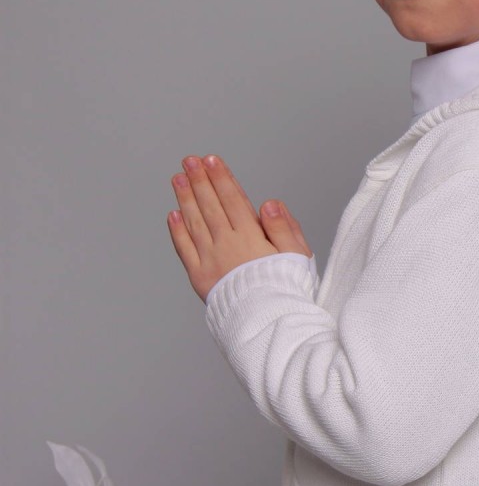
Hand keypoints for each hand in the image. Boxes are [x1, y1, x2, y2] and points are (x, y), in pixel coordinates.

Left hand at [167, 154, 313, 302]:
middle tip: (190, 161)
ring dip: (185, 198)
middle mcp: (227, 245)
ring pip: (195, 223)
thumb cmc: (288, 290)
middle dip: (199, 180)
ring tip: (178, 179)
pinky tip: (173, 214)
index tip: (211, 160)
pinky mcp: (200, 277)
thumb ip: (284, 228)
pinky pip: (185, 250)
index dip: (222, 178)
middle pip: (211, 206)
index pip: (233, 200)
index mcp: (251, 237)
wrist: (269, 324)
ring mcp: (210, 260)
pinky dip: (177, 231)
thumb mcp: (297, 256)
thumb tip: (268, 203)